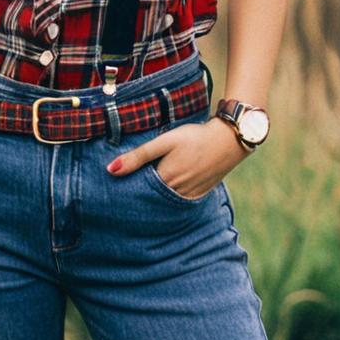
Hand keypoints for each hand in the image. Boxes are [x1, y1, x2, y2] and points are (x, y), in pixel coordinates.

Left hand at [106, 116, 249, 199]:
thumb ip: (139, 156)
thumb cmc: (194, 137)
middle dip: (139, 197)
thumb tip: (111, 170)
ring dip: (154, 199)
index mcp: (165, 180)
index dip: (127, 189)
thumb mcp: (165, 141)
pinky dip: (170, 199)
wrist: (228, 140)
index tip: (114, 189)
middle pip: (151, 199)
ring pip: (165, 202)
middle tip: (124, 195)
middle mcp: (177, 193)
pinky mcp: (199, 195)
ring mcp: (190, 196)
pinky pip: (180, 202)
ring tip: (141, 194)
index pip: (138, 191)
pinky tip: (165, 192)